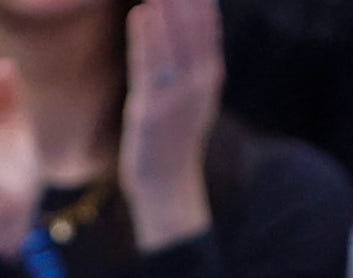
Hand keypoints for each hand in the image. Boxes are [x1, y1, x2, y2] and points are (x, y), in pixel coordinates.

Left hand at [121, 0, 224, 245]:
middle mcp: (198, 83)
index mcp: (210, 74)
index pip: (207, 23)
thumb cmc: (174, 134)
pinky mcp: (152, 112)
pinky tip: (142, 13)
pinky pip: (149, 68)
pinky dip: (147, 39)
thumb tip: (194, 15)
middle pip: (192, 27)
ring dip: (167, 7)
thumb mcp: (194, 93)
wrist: (167, 185)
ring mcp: (177, 98)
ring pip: (174, 43)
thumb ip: (194, 56)